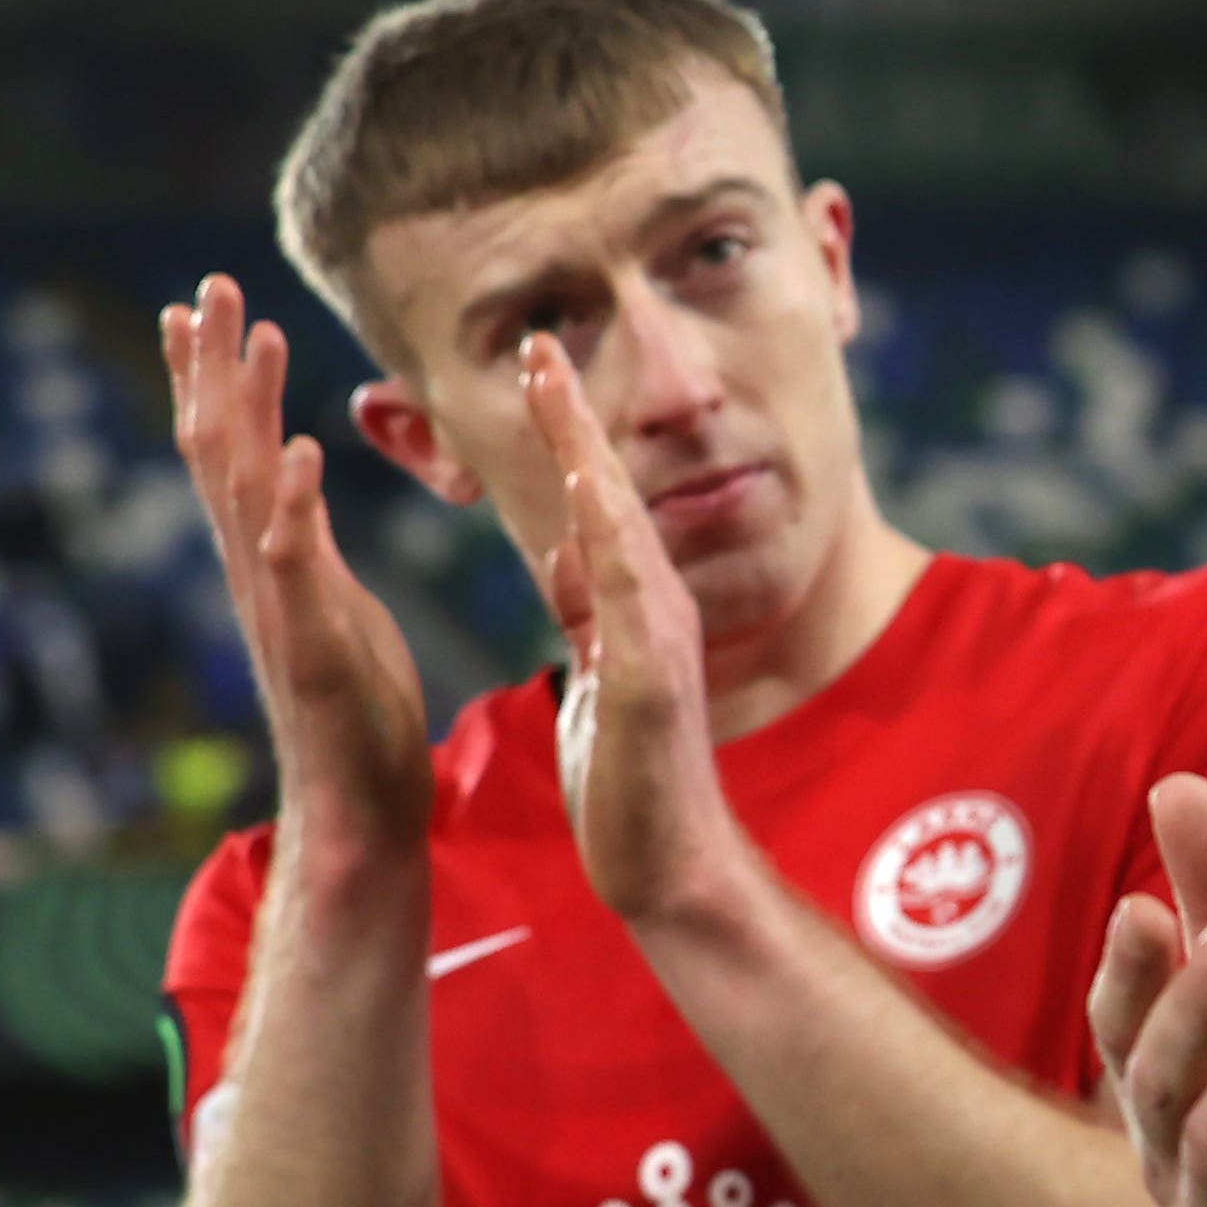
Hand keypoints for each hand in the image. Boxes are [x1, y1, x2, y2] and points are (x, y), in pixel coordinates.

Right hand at [162, 278, 428, 852]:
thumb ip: (311, 558)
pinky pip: (296, 560)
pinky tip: (299, 447)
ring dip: (246, 407)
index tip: (201, 308)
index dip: (212, 379)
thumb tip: (298, 515)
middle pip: (220, 449)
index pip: (231, 452)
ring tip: (250, 332)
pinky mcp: (311, 642)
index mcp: (274, 561)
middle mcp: (259, 572)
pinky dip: (294, 503)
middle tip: (208, 284)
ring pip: (248, 487)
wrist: (359, 809)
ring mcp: (279, 605)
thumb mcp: (339, 613)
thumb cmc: (358, 718)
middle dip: (211, 365)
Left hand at [516, 331, 752, 926]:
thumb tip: (570, 556)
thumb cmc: (634, 780)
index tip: (536, 363)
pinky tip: (590, 493)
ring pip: (620, 528)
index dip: (565, 432)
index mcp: (633, 607)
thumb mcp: (601, 676)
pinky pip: (628, 597)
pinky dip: (609, 540)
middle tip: (540, 343)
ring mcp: (659, 641)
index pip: (594, 503)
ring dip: (587, 455)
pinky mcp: (651, 681)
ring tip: (555, 389)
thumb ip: (593, 615)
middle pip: (611, 494)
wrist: (670, 864)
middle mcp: (655, 609)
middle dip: (574, 416)